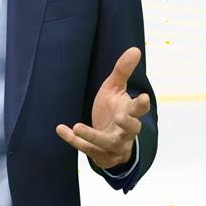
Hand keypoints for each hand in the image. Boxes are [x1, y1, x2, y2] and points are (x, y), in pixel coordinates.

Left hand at [55, 46, 150, 169]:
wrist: (109, 141)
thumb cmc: (114, 109)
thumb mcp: (115, 89)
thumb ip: (122, 71)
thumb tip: (135, 49)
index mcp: (130, 113)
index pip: (140, 110)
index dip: (142, 105)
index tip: (144, 98)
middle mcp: (126, 132)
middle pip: (132, 129)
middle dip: (127, 124)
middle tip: (119, 116)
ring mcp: (115, 146)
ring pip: (107, 143)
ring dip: (93, 135)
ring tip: (77, 126)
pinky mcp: (101, 156)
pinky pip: (88, 150)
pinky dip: (74, 141)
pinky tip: (61, 129)